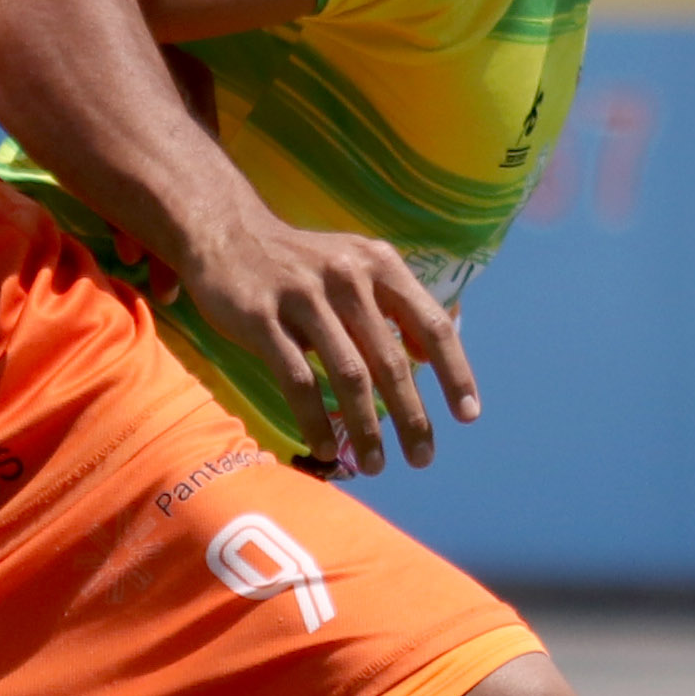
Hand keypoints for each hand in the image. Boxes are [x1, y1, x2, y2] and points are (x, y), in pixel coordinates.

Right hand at [174, 207, 481, 477]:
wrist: (226, 231)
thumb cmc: (300, 261)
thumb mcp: (355, 265)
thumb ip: (392, 305)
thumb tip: (428, 360)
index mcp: (379, 265)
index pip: (431, 324)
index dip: (454, 373)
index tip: (468, 416)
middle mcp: (348, 278)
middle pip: (391, 360)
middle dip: (412, 416)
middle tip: (423, 458)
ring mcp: (304, 298)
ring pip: (348, 376)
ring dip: (367, 427)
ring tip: (377, 464)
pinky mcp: (262, 319)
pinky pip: (298, 380)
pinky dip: (316, 419)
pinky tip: (326, 448)